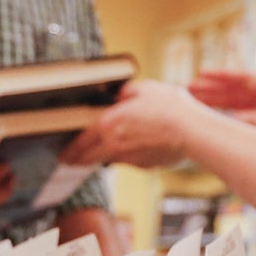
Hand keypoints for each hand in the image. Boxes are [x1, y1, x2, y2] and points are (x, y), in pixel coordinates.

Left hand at [61, 81, 199, 168]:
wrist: (191, 131)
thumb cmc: (168, 106)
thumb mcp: (144, 88)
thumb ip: (126, 92)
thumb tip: (120, 94)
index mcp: (108, 123)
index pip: (80, 142)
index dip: (70, 150)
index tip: (64, 154)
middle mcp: (114, 144)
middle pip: (88, 158)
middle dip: (77, 160)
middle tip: (70, 161)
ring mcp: (128, 158)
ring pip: (109, 160)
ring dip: (103, 158)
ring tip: (103, 153)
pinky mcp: (143, 166)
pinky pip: (130, 162)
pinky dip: (129, 157)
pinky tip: (138, 148)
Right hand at [190, 70, 255, 132]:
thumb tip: (235, 118)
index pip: (245, 79)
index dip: (222, 76)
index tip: (202, 72)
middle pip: (236, 89)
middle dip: (213, 88)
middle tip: (188, 87)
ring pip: (234, 102)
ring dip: (214, 100)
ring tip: (191, 98)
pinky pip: (238, 115)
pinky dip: (222, 114)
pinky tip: (206, 115)